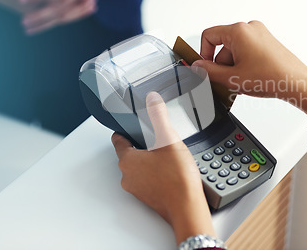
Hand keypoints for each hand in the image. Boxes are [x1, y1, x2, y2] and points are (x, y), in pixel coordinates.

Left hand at [111, 92, 215, 244]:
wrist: (188, 207)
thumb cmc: (177, 178)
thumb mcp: (169, 139)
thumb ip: (158, 116)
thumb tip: (152, 99)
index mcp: (127, 160)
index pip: (119, 140)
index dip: (126, 129)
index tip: (131, 124)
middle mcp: (128, 176)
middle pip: (130, 153)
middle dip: (142, 145)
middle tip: (158, 139)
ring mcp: (137, 189)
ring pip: (140, 167)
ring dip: (150, 160)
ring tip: (168, 155)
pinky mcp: (149, 197)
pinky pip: (148, 179)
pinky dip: (156, 173)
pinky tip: (172, 170)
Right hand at [193, 21, 306, 119]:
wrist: (295, 82)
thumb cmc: (271, 77)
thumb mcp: (232, 78)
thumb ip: (209, 71)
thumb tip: (197, 66)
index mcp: (238, 31)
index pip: (209, 36)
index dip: (203, 54)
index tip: (205, 67)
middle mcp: (249, 28)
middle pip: (222, 44)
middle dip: (221, 63)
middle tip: (227, 80)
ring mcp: (259, 33)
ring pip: (234, 49)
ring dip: (233, 65)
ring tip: (242, 81)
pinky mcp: (266, 41)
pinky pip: (246, 50)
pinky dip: (243, 63)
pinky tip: (249, 77)